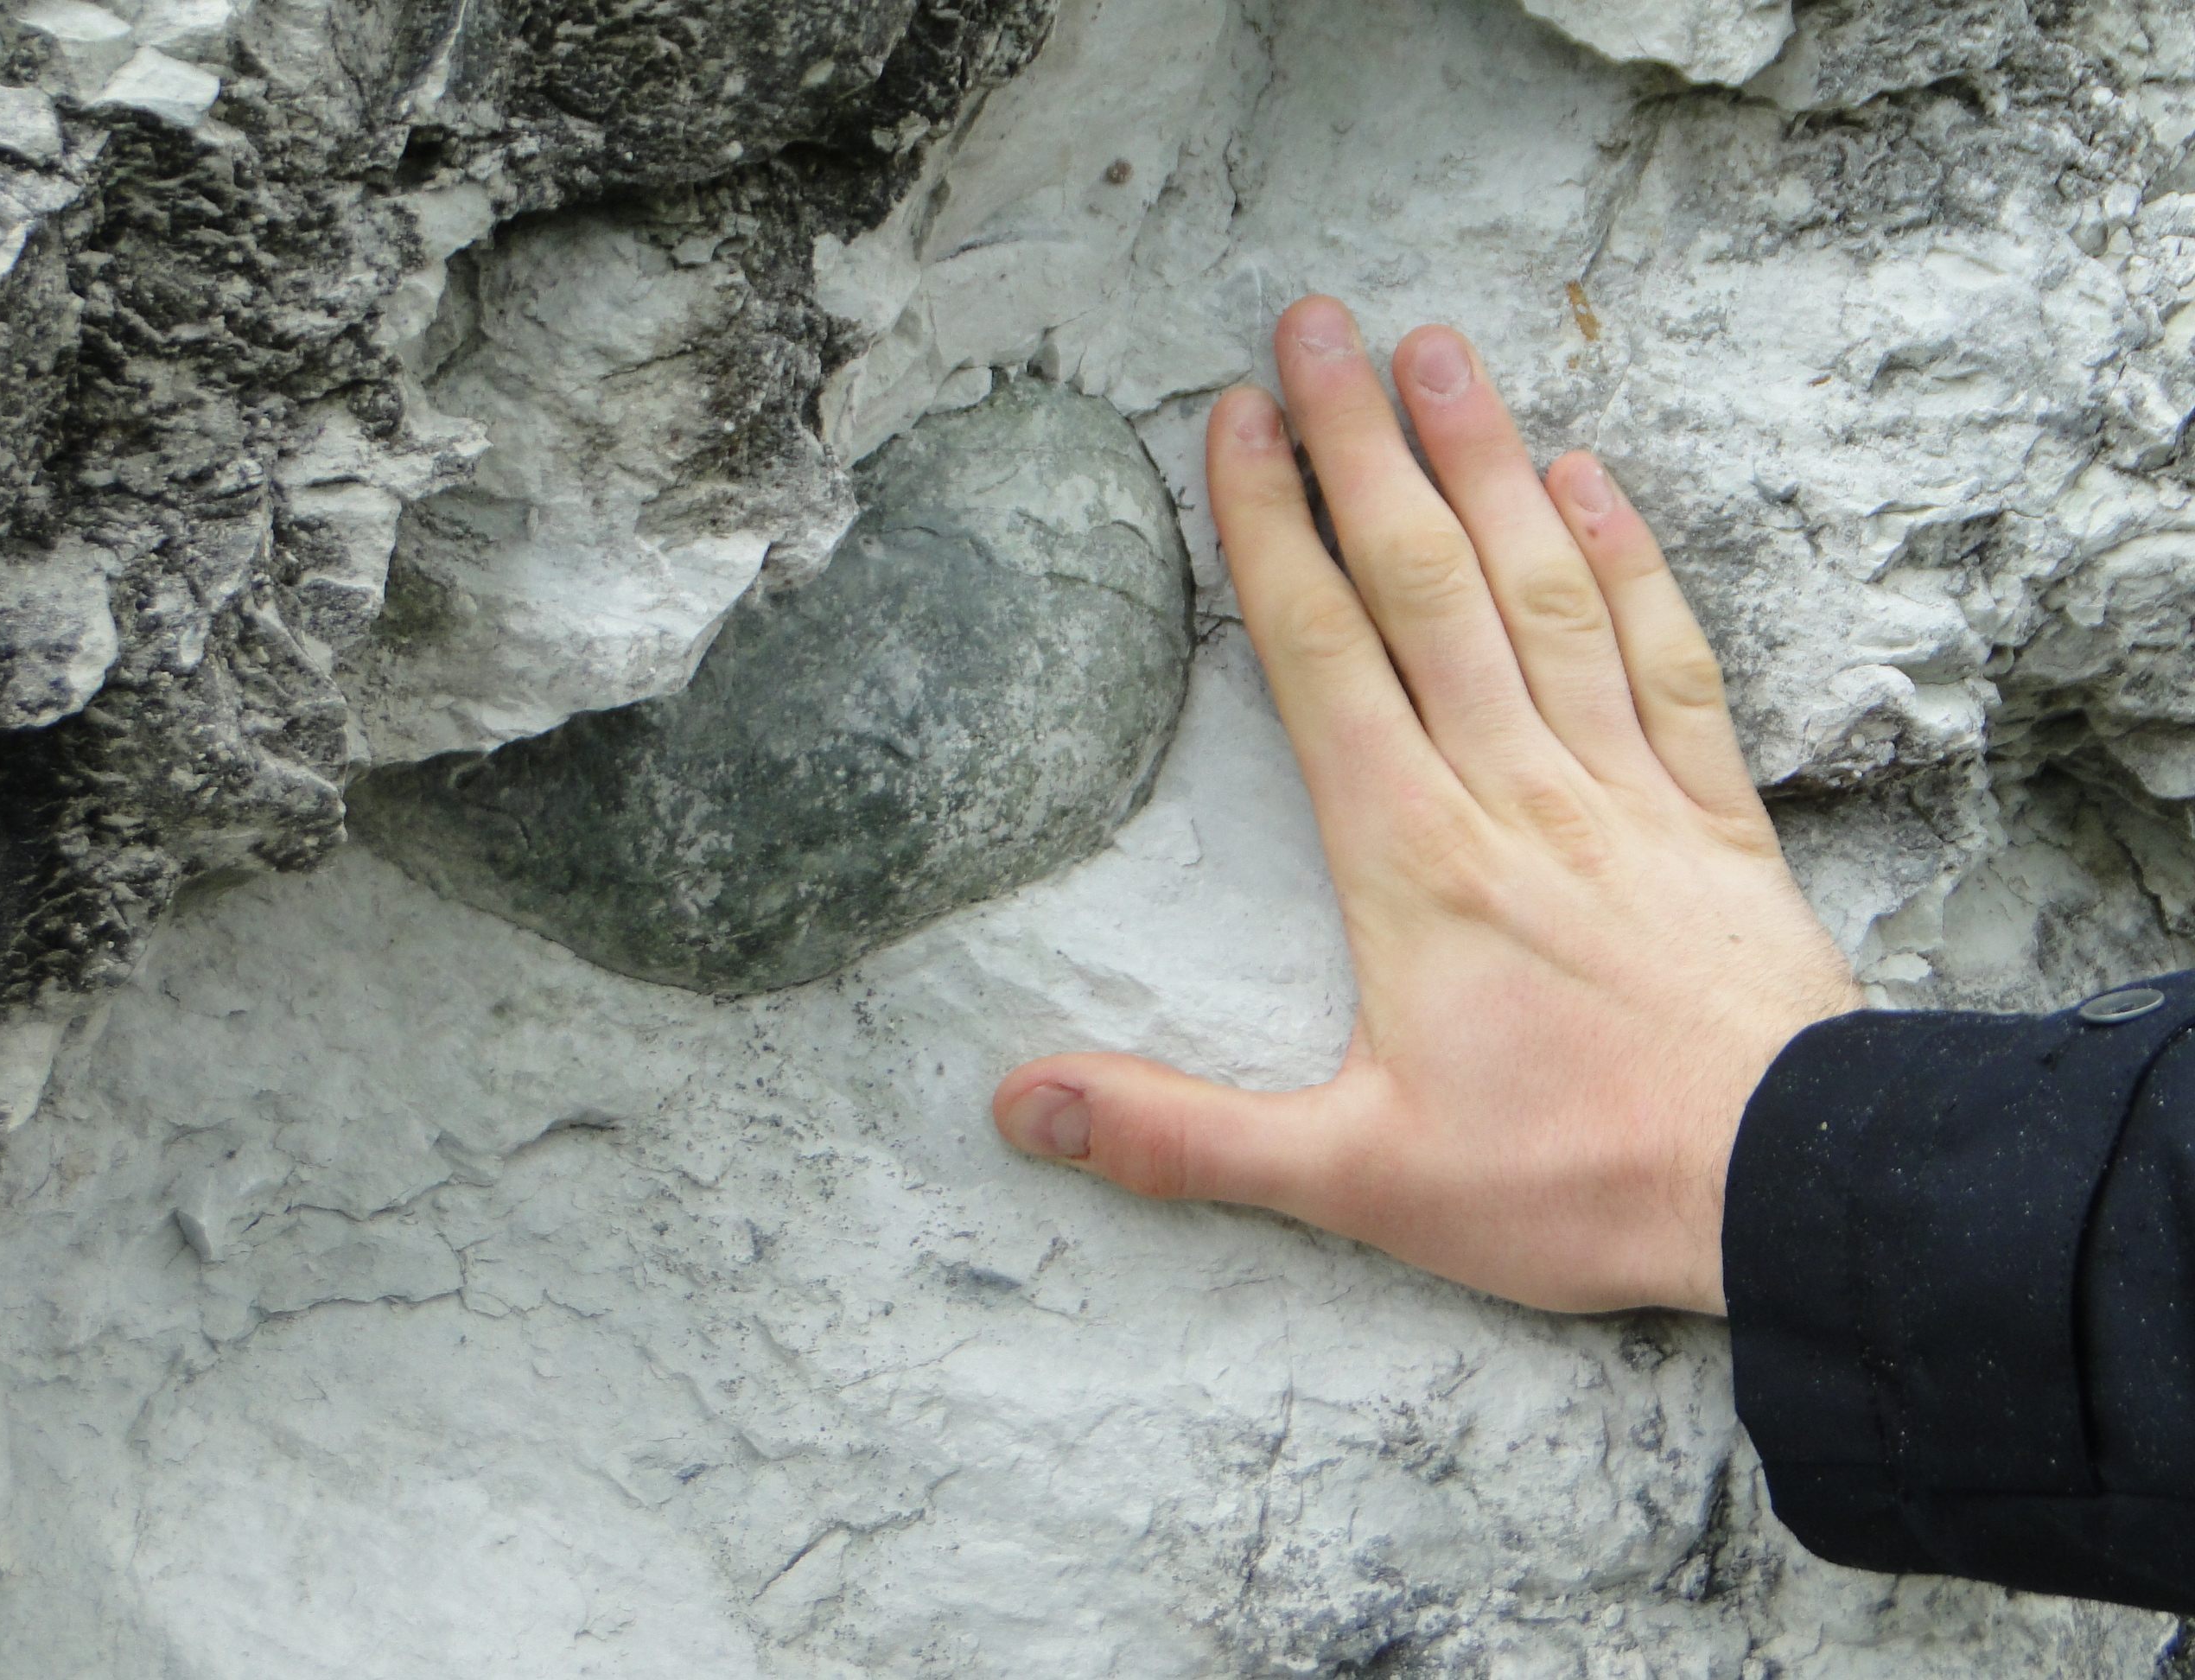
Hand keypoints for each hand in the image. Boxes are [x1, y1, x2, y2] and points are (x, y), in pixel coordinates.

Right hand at [992, 296, 1861, 1315]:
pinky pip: (1666, 655)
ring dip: (1483, 463)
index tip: (1233, 422)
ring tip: (1435, 351)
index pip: (1322, 656)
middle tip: (1313, 324)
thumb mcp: (1350, 1180)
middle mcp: (1512, 789)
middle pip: (1422, 585)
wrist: (1789, 1192)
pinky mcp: (1713, 810)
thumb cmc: (1568, 1184)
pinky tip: (1592, 479)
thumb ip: (1177, 1134)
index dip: (1268, 531)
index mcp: (1412, 860)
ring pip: (1538, 592)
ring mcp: (1622, 786)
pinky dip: (1628, 561)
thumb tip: (1017, 1107)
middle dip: (1358, 448)